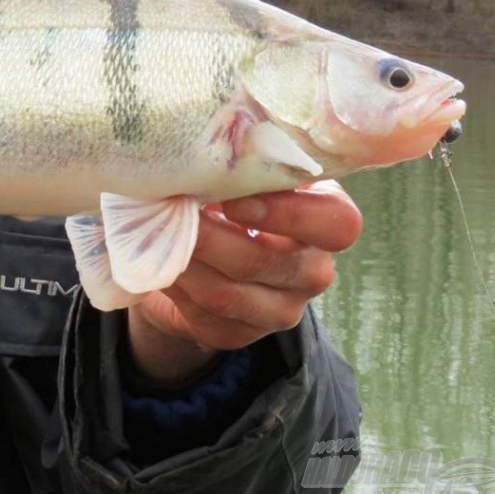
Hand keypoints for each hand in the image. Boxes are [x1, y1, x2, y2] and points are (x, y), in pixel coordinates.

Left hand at [127, 180, 362, 383]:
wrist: (203, 253)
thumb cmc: (229, 196)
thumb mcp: (244, 175)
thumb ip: (239, 168)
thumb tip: (201, 158)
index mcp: (326, 220)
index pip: (337, 224)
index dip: (288, 214)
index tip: (234, 200)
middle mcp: (312, 270)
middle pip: (268, 262)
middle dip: (211, 237)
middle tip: (173, 211)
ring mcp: (281, 310)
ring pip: (227, 294)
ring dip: (185, 261)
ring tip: (156, 232)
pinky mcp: (240, 334)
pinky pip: (202, 314)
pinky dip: (175, 286)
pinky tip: (159, 260)